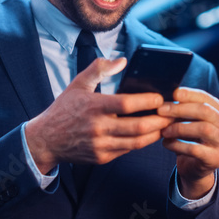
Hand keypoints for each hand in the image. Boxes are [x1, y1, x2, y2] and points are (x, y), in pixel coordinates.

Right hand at [25, 57, 174, 173]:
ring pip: (136, 142)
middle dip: (159, 120)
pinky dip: (141, 142)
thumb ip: (99, 69)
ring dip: (155, 134)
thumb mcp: (78, 84)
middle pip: (137, 126)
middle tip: (172, 113)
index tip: (161, 97)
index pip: (126, 104)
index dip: (147, 101)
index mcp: (93, 107)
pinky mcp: (102, 158)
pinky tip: (150, 134)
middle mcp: (97, 128)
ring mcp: (100, 145)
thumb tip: (123, 60)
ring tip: (166, 125)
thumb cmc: (64, 109)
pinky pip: (128, 150)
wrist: (46, 140)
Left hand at [157, 87, 218, 198]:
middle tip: (161, 111)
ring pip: (203, 129)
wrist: (194, 167)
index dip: (190, 94)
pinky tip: (166, 144)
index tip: (173, 94)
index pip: (206, 98)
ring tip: (164, 131)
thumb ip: (180, 111)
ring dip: (179, 128)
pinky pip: (196, 149)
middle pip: (205, 111)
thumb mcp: (185, 121)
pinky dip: (178, 145)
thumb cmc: (189, 139)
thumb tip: (163, 102)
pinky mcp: (215, 158)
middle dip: (181, 109)